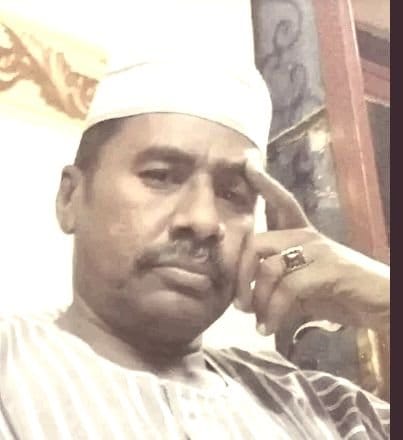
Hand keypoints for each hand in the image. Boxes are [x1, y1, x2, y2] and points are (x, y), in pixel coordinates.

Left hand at [234, 152, 389, 335]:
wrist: (377, 304)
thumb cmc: (336, 292)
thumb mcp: (301, 287)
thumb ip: (276, 285)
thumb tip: (246, 300)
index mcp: (301, 235)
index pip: (280, 202)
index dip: (264, 183)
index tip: (248, 163)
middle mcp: (307, 236)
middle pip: (257, 242)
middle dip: (240, 275)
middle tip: (239, 304)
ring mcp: (318, 250)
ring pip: (269, 267)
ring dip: (257, 299)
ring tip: (255, 319)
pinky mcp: (328, 269)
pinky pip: (287, 289)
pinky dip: (273, 312)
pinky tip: (269, 327)